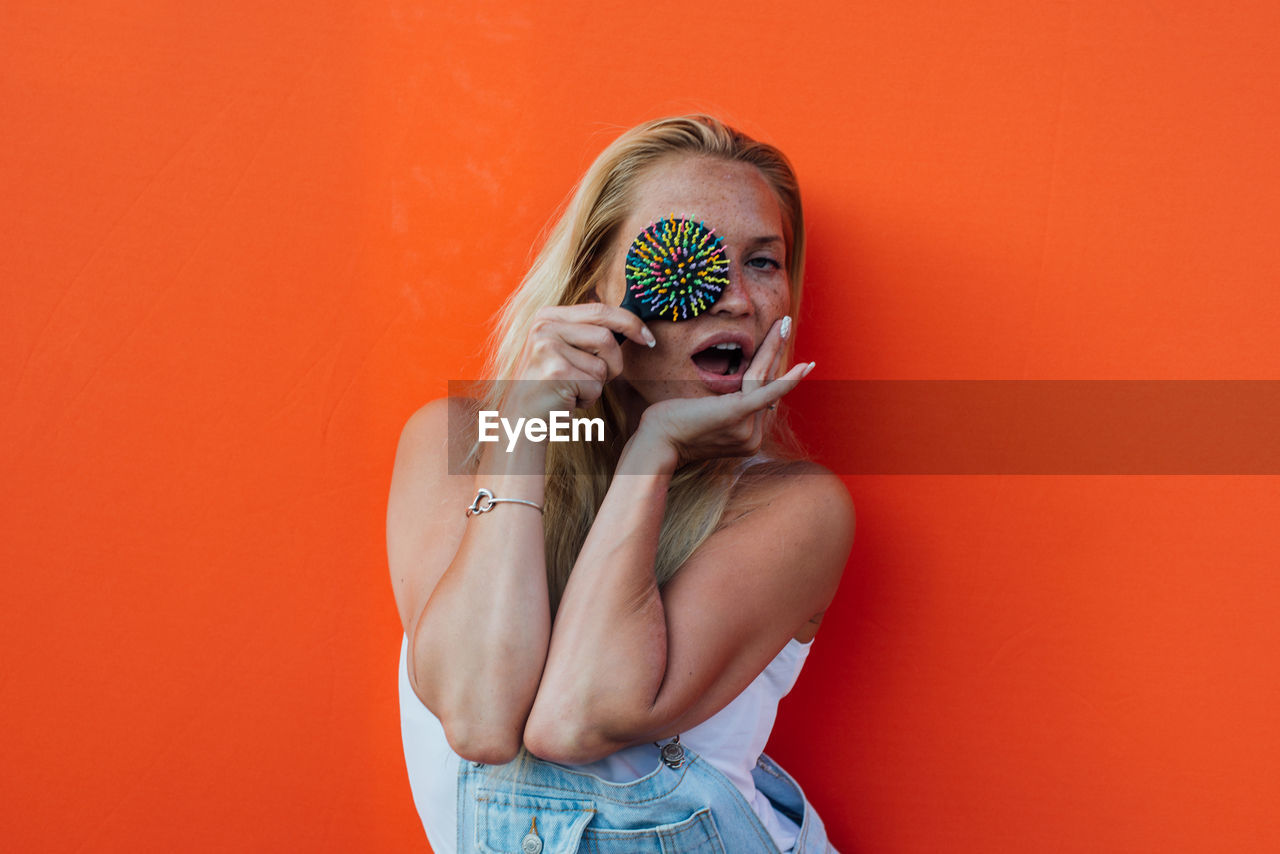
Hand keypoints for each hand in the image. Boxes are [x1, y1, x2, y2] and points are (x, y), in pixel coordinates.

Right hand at [504, 304, 654, 417]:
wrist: (521, 419)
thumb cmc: (551, 386)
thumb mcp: (563, 348)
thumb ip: (586, 330)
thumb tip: (629, 321)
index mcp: (548, 315)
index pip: (600, 310)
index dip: (630, 323)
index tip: (648, 339)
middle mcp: (544, 326)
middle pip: (606, 338)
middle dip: (613, 364)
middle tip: (599, 380)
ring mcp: (547, 348)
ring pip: (603, 365)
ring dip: (598, 384)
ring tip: (575, 389)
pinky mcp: (555, 372)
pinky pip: (595, 385)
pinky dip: (589, 399)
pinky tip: (568, 400)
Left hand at [630, 318, 814, 469]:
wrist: (656, 443)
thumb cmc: (670, 426)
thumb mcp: (703, 417)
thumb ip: (725, 408)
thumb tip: (736, 391)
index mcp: (746, 437)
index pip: (761, 395)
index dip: (770, 366)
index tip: (774, 345)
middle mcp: (752, 437)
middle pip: (766, 384)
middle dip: (776, 352)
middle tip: (784, 325)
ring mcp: (747, 429)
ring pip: (762, 379)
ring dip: (774, 348)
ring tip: (783, 324)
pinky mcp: (738, 414)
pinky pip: (766, 392)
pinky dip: (787, 379)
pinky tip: (806, 367)